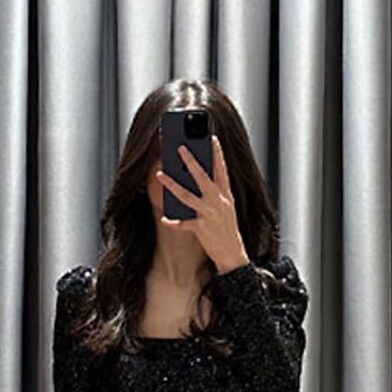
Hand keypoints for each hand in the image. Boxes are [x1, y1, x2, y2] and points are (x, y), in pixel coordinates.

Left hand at [156, 135, 249, 273]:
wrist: (233, 254)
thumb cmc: (227, 229)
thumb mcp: (226, 207)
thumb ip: (215, 192)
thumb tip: (196, 178)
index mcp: (226, 194)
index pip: (222, 169)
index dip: (217, 153)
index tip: (211, 137)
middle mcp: (218, 201)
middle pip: (202, 177)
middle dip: (190, 161)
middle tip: (179, 147)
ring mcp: (209, 214)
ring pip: (187, 196)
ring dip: (171, 184)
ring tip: (159, 174)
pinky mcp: (201, 229)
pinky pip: (183, 223)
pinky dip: (173, 222)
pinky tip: (165, 218)